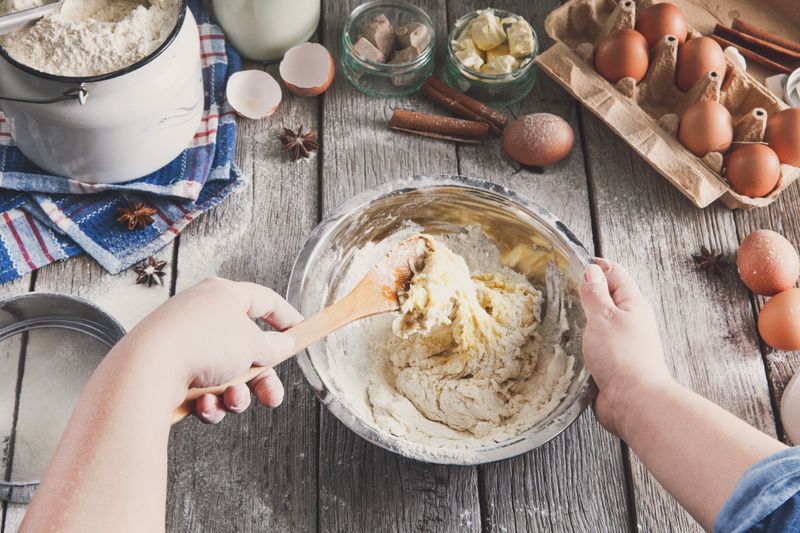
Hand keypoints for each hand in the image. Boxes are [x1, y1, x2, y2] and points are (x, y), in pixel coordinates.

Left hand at [115, 277, 302, 423]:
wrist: (148, 371)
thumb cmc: (203, 344)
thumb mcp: (251, 344)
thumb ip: (272, 346)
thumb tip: (280, 345)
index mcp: (223, 295)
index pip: (264, 300)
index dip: (286, 317)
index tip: (301, 332)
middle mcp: (203, 315)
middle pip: (246, 349)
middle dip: (260, 379)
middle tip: (272, 397)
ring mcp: (186, 343)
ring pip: (226, 374)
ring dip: (235, 393)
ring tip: (231, 400)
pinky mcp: (170, 370)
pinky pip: (203, 388)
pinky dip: (209, 401)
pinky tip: (203, 405)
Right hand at [579, 258, 671, 434]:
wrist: (633, 402)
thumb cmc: (622, 357)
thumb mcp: (603, 317)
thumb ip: (595, 294)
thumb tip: (591, 271)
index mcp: (633, 304)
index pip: (615, 274)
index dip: (596, 266)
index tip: (574, 262)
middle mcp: (630, 321)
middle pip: (608, 297)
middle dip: (587, 290)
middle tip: (562, 286)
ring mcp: (621, 343)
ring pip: (600, 322)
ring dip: (583, 317)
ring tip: (563, 313)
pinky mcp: (612, 362)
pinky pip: (596, 344)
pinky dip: (583, 340)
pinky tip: (569, 342)